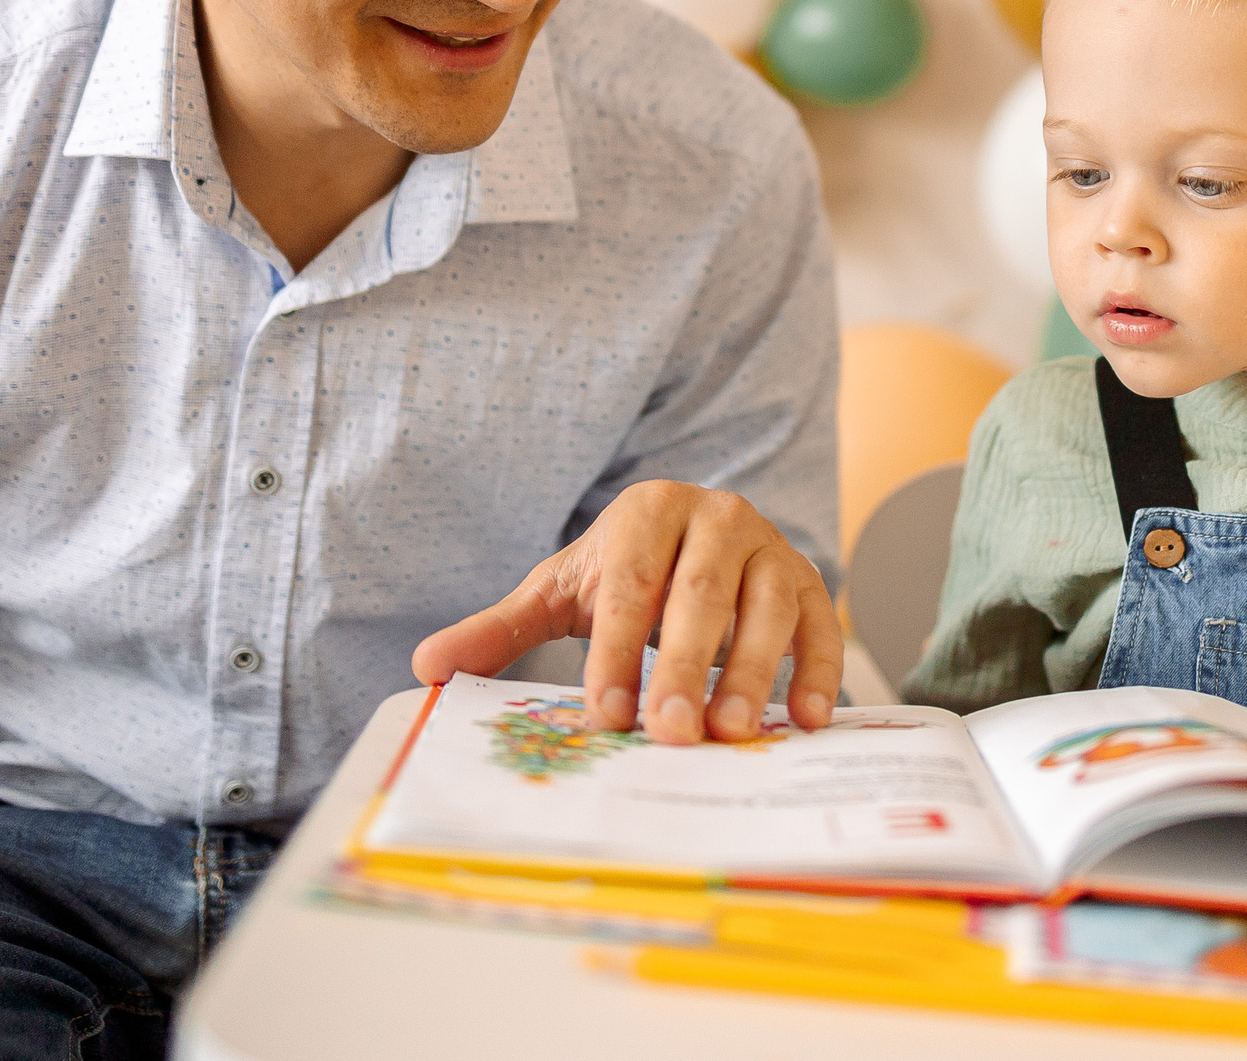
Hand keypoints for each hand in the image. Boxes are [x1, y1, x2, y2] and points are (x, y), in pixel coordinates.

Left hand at [410, 479, 840, 746]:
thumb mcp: (561, 593)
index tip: (603, 716)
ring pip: (768, 607)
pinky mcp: (810, 582)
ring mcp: (771, 548)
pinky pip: (822, 626)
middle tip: (669, 735)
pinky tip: (808, 721)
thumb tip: (424, 665)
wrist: (692, 538)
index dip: (617, 650)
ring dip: (753, 672)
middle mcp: (719, 517)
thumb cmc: (623, 574)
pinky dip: (820, 671)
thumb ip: (500, 629)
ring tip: (732, 732)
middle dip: (684, 668)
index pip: (632, 583)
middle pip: (702, 594)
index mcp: (650, 510)